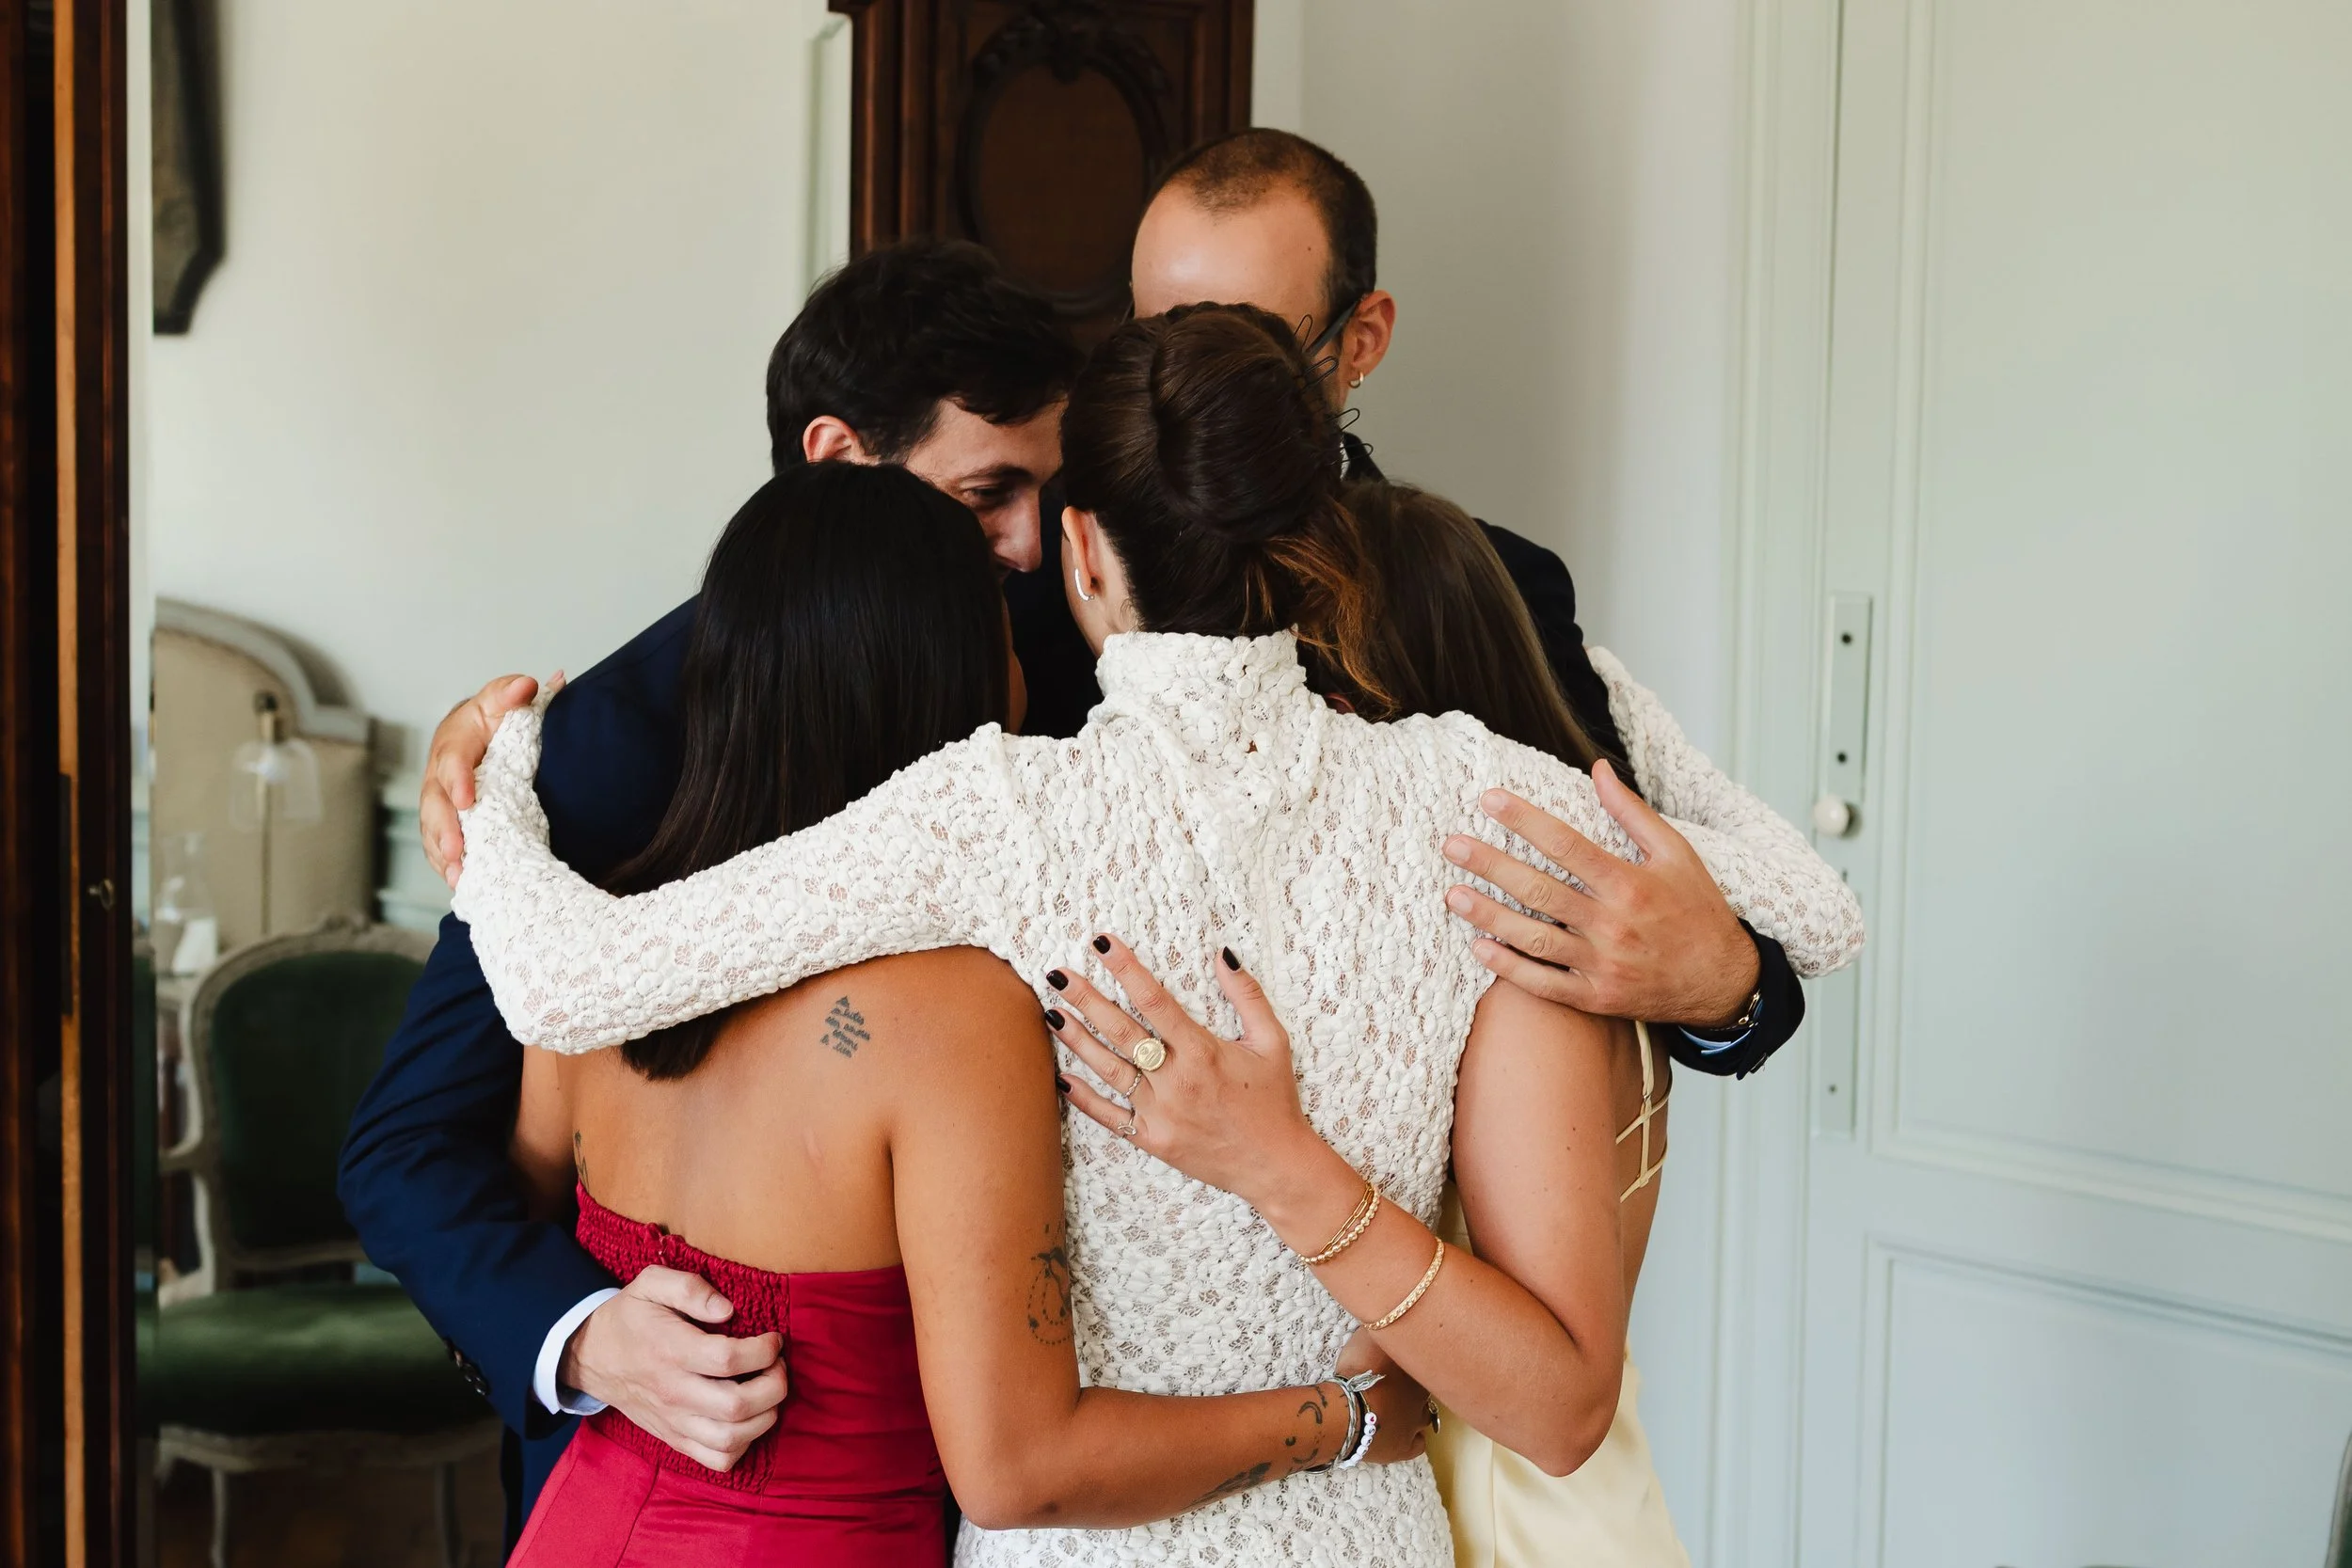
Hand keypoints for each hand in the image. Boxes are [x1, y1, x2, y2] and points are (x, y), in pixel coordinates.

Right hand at [419, 671, 558, 888]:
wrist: (485, 735)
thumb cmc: (495, 718)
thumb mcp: (501, 699)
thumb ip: (511, 692)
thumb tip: (529, 684)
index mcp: (454, 741)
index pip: (452, 761)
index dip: (457, 781)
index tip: (467, 800)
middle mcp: (440, 772)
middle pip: (435, 803)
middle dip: (444, 829)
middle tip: (457, 852)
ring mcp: (439, 799)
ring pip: (432, 828)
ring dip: (442, 853)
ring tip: (457, 876)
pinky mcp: (444, 820)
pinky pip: (438, 844)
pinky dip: (446, 864)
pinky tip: (459, 883)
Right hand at [560, 1266, 785, 1471]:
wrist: (593, 1356)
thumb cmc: (631, 1317)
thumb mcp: (652, 1284)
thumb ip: (690, 1288)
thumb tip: (727, 1309)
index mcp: (671, 1351)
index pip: (729, 1360)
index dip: (764, 1350)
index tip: (774, 1339)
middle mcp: (674, 1392)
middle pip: (737, 1405)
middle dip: (775, 1385)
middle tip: (778, 1365)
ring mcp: (674, 1421)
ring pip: (731, 1439)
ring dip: (765, 1417)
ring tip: (769, 1391)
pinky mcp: (675, 1439)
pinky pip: (717, 1460)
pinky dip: (744, 1446)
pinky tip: (749, 1419)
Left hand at [1046, 936, 1327, 1210]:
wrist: (1275, 1165)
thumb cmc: (1275, 1100)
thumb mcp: (1272, 1042)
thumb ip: (1247, 996)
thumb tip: (1223, 954)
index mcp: (1203, 1052)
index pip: (1154, 1000)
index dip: (1126, 968)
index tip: (1103, 944)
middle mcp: (1176, 1080)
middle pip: (1121, 1031)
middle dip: (1087, 999)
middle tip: (1057, 974)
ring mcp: (1161, 1112)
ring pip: (1109, 1070)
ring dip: (1077, 1040)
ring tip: (1051, 1013)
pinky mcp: (1153, 1139)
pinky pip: (1110, 1117)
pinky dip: (1084, 1098)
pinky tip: (1061, 1077)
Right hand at [1338, 1328, 1433, 1464]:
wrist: (1349, 1413)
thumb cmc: (1358, 1370)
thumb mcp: (1368, 1335)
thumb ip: (1381, 1328)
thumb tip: (1388, 1316)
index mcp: (1417, 1367)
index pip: (1425, 1361)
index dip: (1412, 1360)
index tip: (1400, 1358)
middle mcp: (1422, 1395)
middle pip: (1425, 1388)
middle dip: (1414, 1386)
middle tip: (1397, 1383)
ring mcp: (1415, 1424)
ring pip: (1426, 1416)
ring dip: (1417, 1412)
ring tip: (1401, 1409)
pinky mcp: (1404, 1448)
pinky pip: (1418, 1445)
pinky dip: (1415, 1440)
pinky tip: (1407, 1435)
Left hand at [1442, 759, 1759, 1026]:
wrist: (1724, 981)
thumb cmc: (1699, 909)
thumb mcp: (1676, 853)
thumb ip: (1632, 812)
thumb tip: (1598, 767)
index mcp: (1630, 883)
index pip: (1566, 844)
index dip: (1524, 820)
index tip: (1488, 800)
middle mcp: (1613, 925)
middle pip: (1540, 889)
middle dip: (1492, 865)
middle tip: (1452, 845)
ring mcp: (1602, 965)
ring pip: (1535, 938)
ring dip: (1489, 916)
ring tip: (1453, 895)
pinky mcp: (1596, 998)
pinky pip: (1544, 984)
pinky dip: (1510, 968)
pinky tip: (1480, 947)